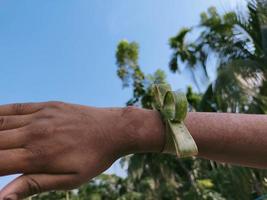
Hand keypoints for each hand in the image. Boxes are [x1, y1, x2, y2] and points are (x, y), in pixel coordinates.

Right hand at [0, 101, 164, 199]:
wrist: (114, 130)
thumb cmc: (94, 158)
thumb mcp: (69, 180)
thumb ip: (34, 185)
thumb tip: (2, 197)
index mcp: (38, 156)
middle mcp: (34, 133)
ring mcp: (41, 117)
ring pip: (0, 122)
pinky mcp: (47, 106)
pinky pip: (15, 108)